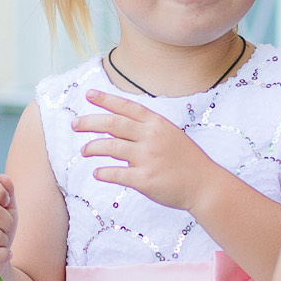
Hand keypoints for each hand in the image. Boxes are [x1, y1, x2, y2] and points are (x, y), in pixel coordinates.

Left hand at [73, 89, 225, 211]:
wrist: (205, 185)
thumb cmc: (186, 161)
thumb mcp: (170, 135)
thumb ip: (146, 130)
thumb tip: (116, 129)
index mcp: (157, 124)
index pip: (126, 107)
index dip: (106, 99)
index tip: (88, 95)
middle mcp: (151, 137)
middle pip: (113, 124)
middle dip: (90, 122)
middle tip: (75, 124)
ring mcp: (147, 158)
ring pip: (110, 148)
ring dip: (92, 148)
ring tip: (84, 151)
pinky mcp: (145, 180)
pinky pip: (116, 174)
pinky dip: (103, 173)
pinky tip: (98, 173)